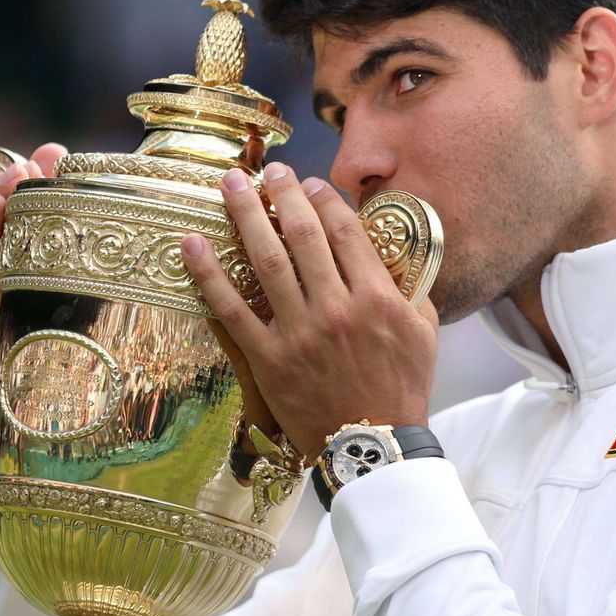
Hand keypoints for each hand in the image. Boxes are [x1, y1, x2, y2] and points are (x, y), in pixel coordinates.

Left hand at [182, 161, 438, 464]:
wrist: (373, 445)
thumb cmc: (401, 388)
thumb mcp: (423, 331)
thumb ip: (409, 286)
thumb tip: (394, 249)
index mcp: (377, 298)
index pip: (345, 232)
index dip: (324, 200)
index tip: (308, 184)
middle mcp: (336, 309)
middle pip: (303, 236)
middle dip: (282, 195)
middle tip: (269, 170)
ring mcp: (299, 333)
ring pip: (266, 262)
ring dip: (244, 217)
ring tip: (230, 184)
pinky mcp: (269, 359)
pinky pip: (232, 310)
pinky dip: (208, 275)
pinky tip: (192, 245)